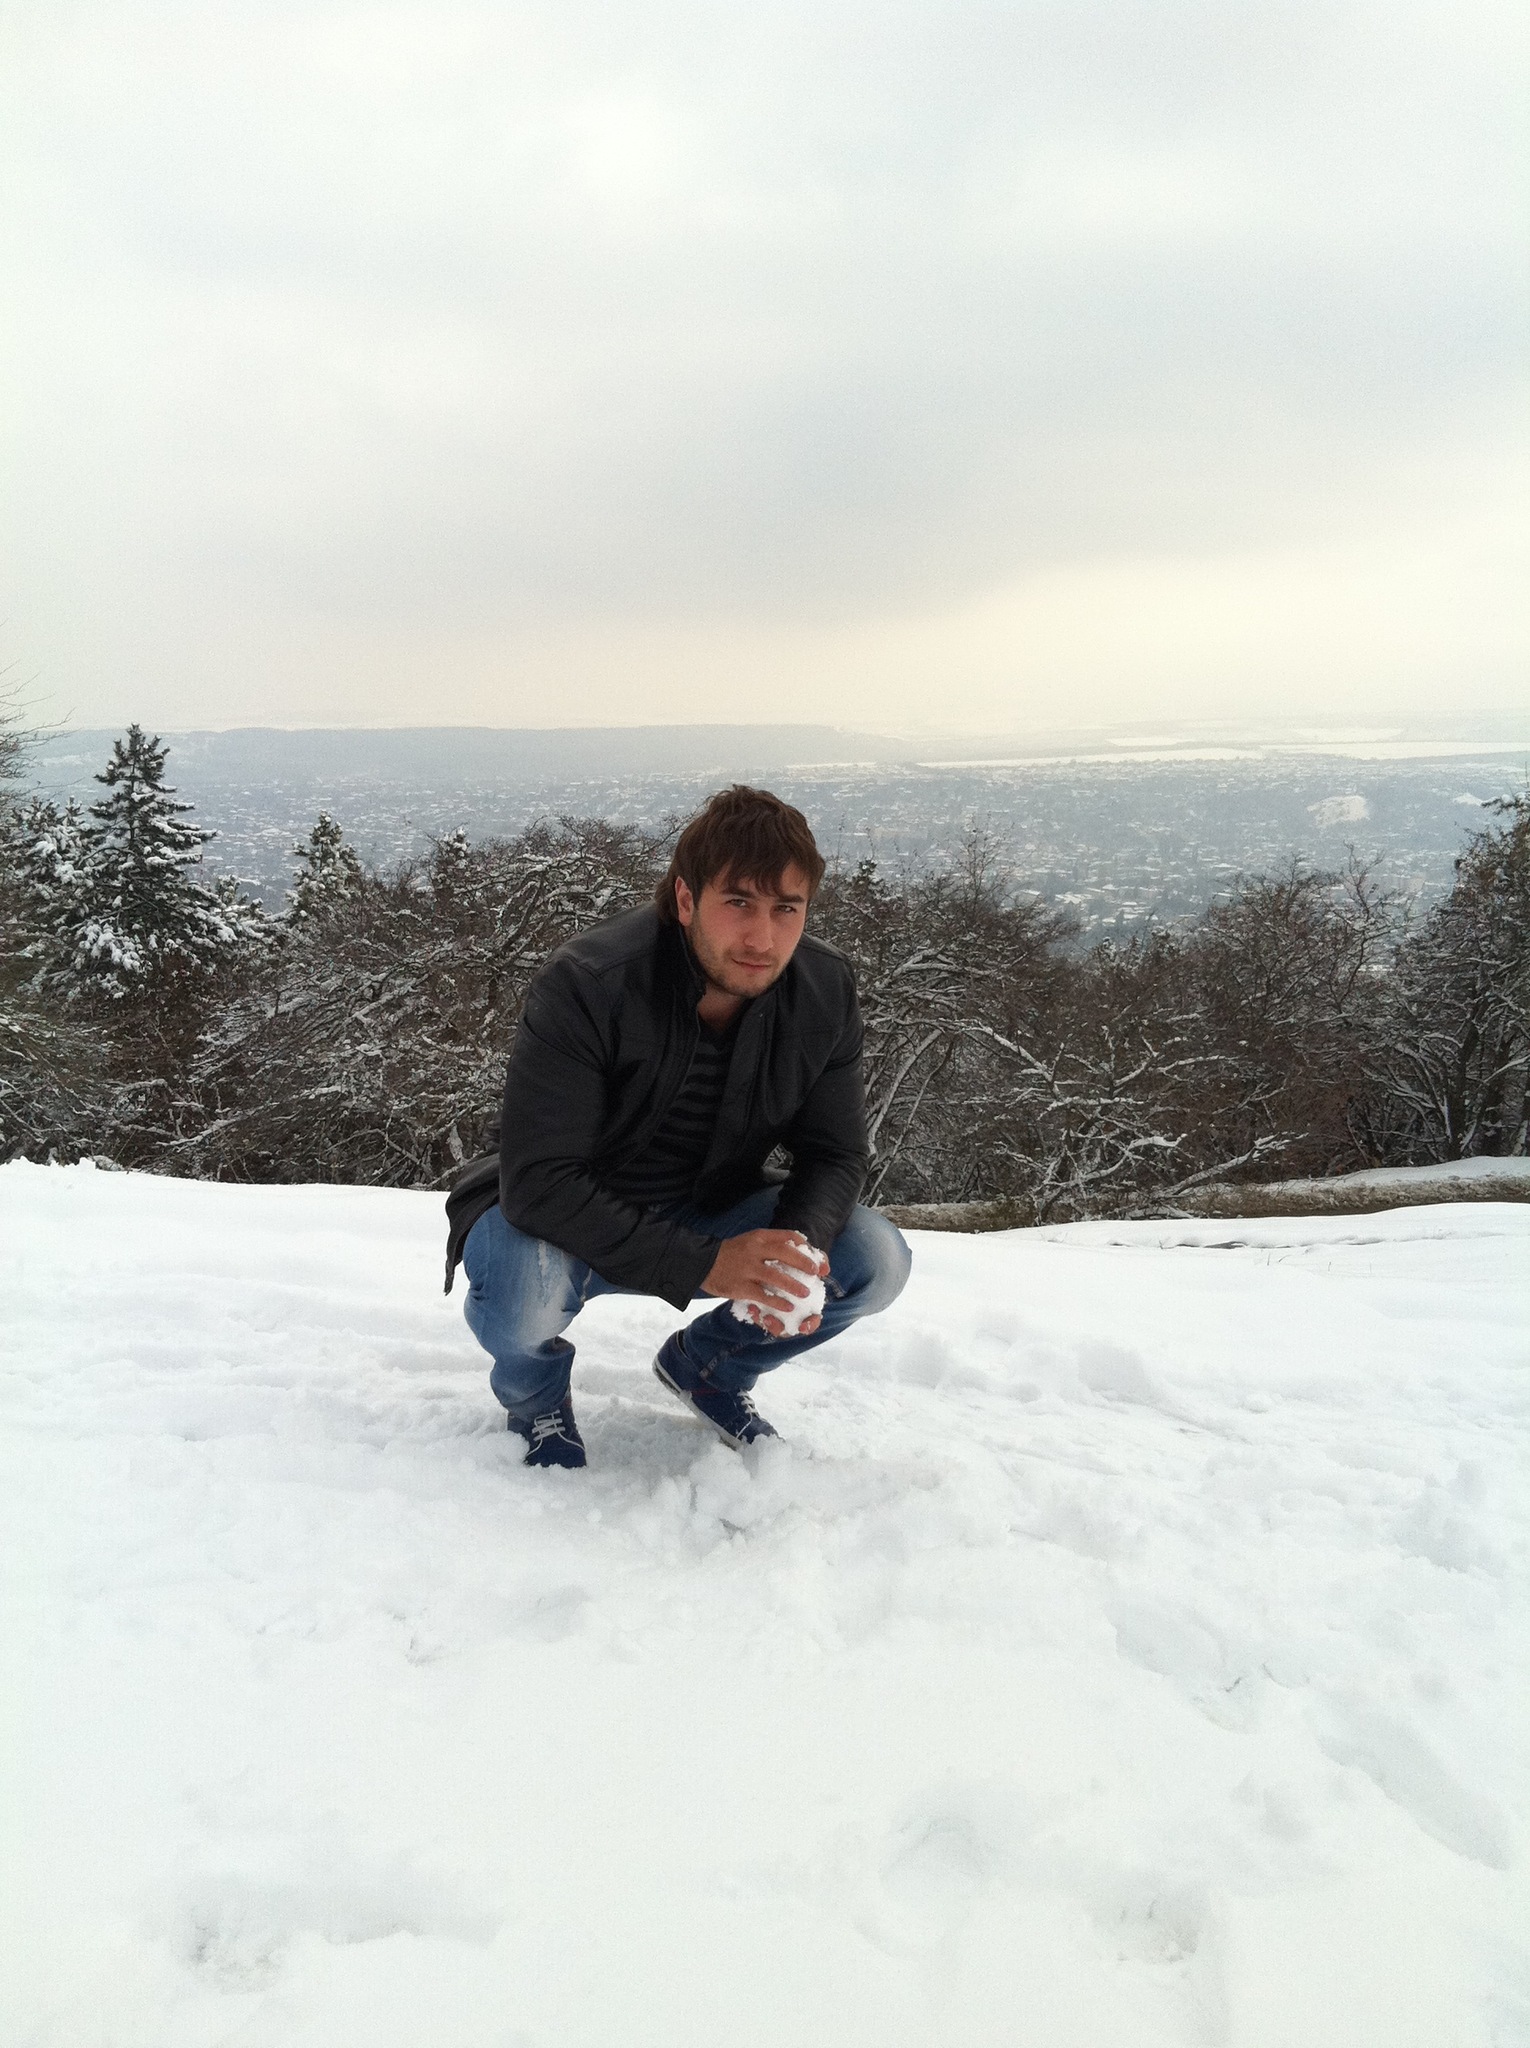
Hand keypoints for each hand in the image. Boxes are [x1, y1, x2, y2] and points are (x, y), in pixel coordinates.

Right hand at [702, 1229, 828, 1337]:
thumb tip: (799, 1251)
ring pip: (776, 1276)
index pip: (788, 1237)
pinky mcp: (739, 1286)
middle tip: (817, 1273)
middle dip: (804, 1263)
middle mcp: (754, 1250)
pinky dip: (777, 1302)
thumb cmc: (731, 1253)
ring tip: (805, 1293)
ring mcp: (747, 1268)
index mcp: (759, 1237)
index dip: (806, 1247)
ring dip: (793, 1285)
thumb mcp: (751, 1241)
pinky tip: (787, 1307)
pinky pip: (762, 1295)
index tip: (818, 1259)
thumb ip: (771, 1245)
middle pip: (785, 1253)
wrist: (701, 1262)